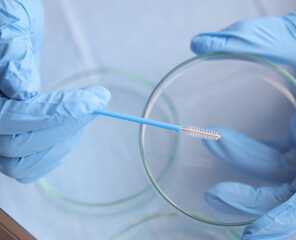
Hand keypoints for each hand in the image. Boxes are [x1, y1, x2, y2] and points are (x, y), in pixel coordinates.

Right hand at [0, 0, 110, 182]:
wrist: (8, 28)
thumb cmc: (8, 18)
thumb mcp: (10, 22)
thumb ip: (11, 54)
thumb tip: (20, 90)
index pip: (11, 117)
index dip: (56, 113)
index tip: (94, 101)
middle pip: (16, 146)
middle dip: (65, 126)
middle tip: (96, 104)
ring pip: (20, 162)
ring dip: (62, 142)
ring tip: (86, 113)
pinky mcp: (11, 135)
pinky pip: (26, 165)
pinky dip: (52, 154)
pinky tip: (72, 131)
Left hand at [191, 0, 295, 238]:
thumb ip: (249, 39)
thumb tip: (199, 42)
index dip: (284, 218)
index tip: (251, 234)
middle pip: (292, 188)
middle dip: (252, 193)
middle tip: (213, 193)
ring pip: (283, 169)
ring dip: (247, 160)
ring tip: (215, 138)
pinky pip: (285, 154)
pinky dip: (258, 151)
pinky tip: (234, 140)